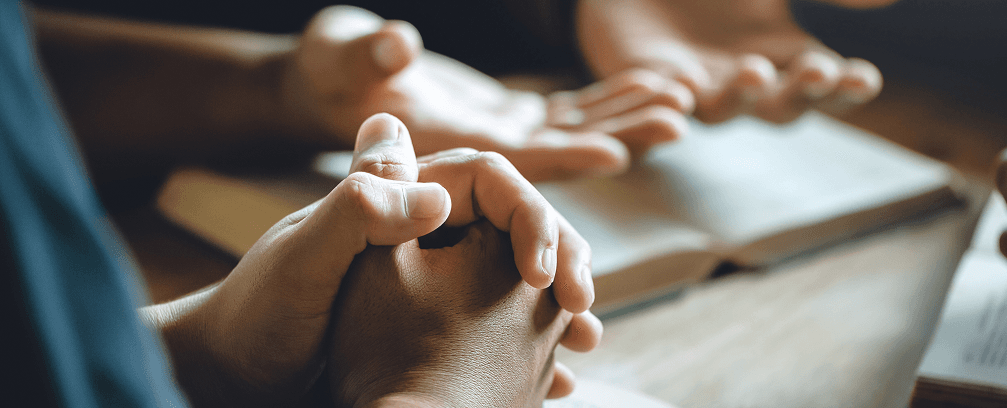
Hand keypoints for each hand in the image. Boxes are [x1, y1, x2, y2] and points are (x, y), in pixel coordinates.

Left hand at [142, 113, 597, 405]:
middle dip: (559, 258)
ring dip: (557, 305)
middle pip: (514, 226)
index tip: (539, 270)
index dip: (529, 214)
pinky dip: (532, 349)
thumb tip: (441, 192)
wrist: (234, 379)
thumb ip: (360, 209)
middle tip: (581, 305)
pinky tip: (557, 379)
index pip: (488, 180)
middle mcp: (421, 232)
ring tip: (588, 339)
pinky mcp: (431, 329)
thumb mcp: (303, 258)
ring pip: (516, 279)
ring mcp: (431, 281)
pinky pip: (498, 329)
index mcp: (397, 197)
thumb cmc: (256, 315)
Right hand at [281, 6, 690, 179]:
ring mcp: (502, 136)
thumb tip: (398, 45)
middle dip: (621, 134)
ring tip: (681, 98)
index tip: (615, 153)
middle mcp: (484, 153)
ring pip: (575, 133)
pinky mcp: (510, 118)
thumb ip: (367, 58)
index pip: (512, 163)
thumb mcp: (339, 58)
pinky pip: (570, 113)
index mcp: (444, 148)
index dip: (563, 159)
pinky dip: (608, 100)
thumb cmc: (324, 71)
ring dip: (626, 117)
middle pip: (562, 151)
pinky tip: (648, 82)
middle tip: (680, 118)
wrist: (327, 81)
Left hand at [576, 0, 881, 123]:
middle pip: (782, 107)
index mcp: (785, 57)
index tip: (865, 79)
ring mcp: (697, 88)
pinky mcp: (647, 82)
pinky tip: (679, 88)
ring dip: (741, 97)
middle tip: (818, 72)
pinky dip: (669, 99)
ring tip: (754, 71)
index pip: (828, 85)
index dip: (847, 87)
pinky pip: (657, 103)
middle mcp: (745, 83)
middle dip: (802, 93)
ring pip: (721, 110)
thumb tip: (890, 0)